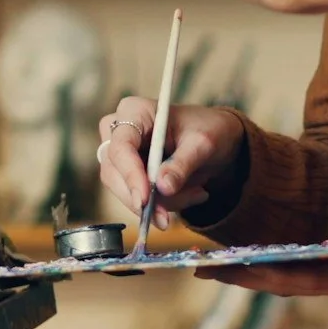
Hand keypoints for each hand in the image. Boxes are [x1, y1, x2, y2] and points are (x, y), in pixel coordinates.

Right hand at [97, 97, 248, 227]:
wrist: (213, 137)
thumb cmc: (207, 129)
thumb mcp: (203, 143)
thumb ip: (182, 164)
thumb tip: (162, 187)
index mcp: (135, 111)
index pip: (121, 147)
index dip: (130, 175)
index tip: (145, 200)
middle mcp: (119, 130)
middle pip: (114, 173)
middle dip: (144, 199)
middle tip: (169, 217)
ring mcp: (119, 153)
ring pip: (124, 190)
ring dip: (159, 203)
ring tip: (196, 194)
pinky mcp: (126, 173)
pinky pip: (136, 197)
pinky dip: (162, 204)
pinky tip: (191, 194)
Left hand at [199, 253, 327, 328]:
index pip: (307, 277)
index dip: (268, 274)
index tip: (233, 269)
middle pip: (286, 281)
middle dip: (243, 276)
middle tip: (198, 269)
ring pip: (292, 278)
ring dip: (253, 273)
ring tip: (212, 264)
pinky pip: (307, 272)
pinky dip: (277, 266)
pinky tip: (254, 259)